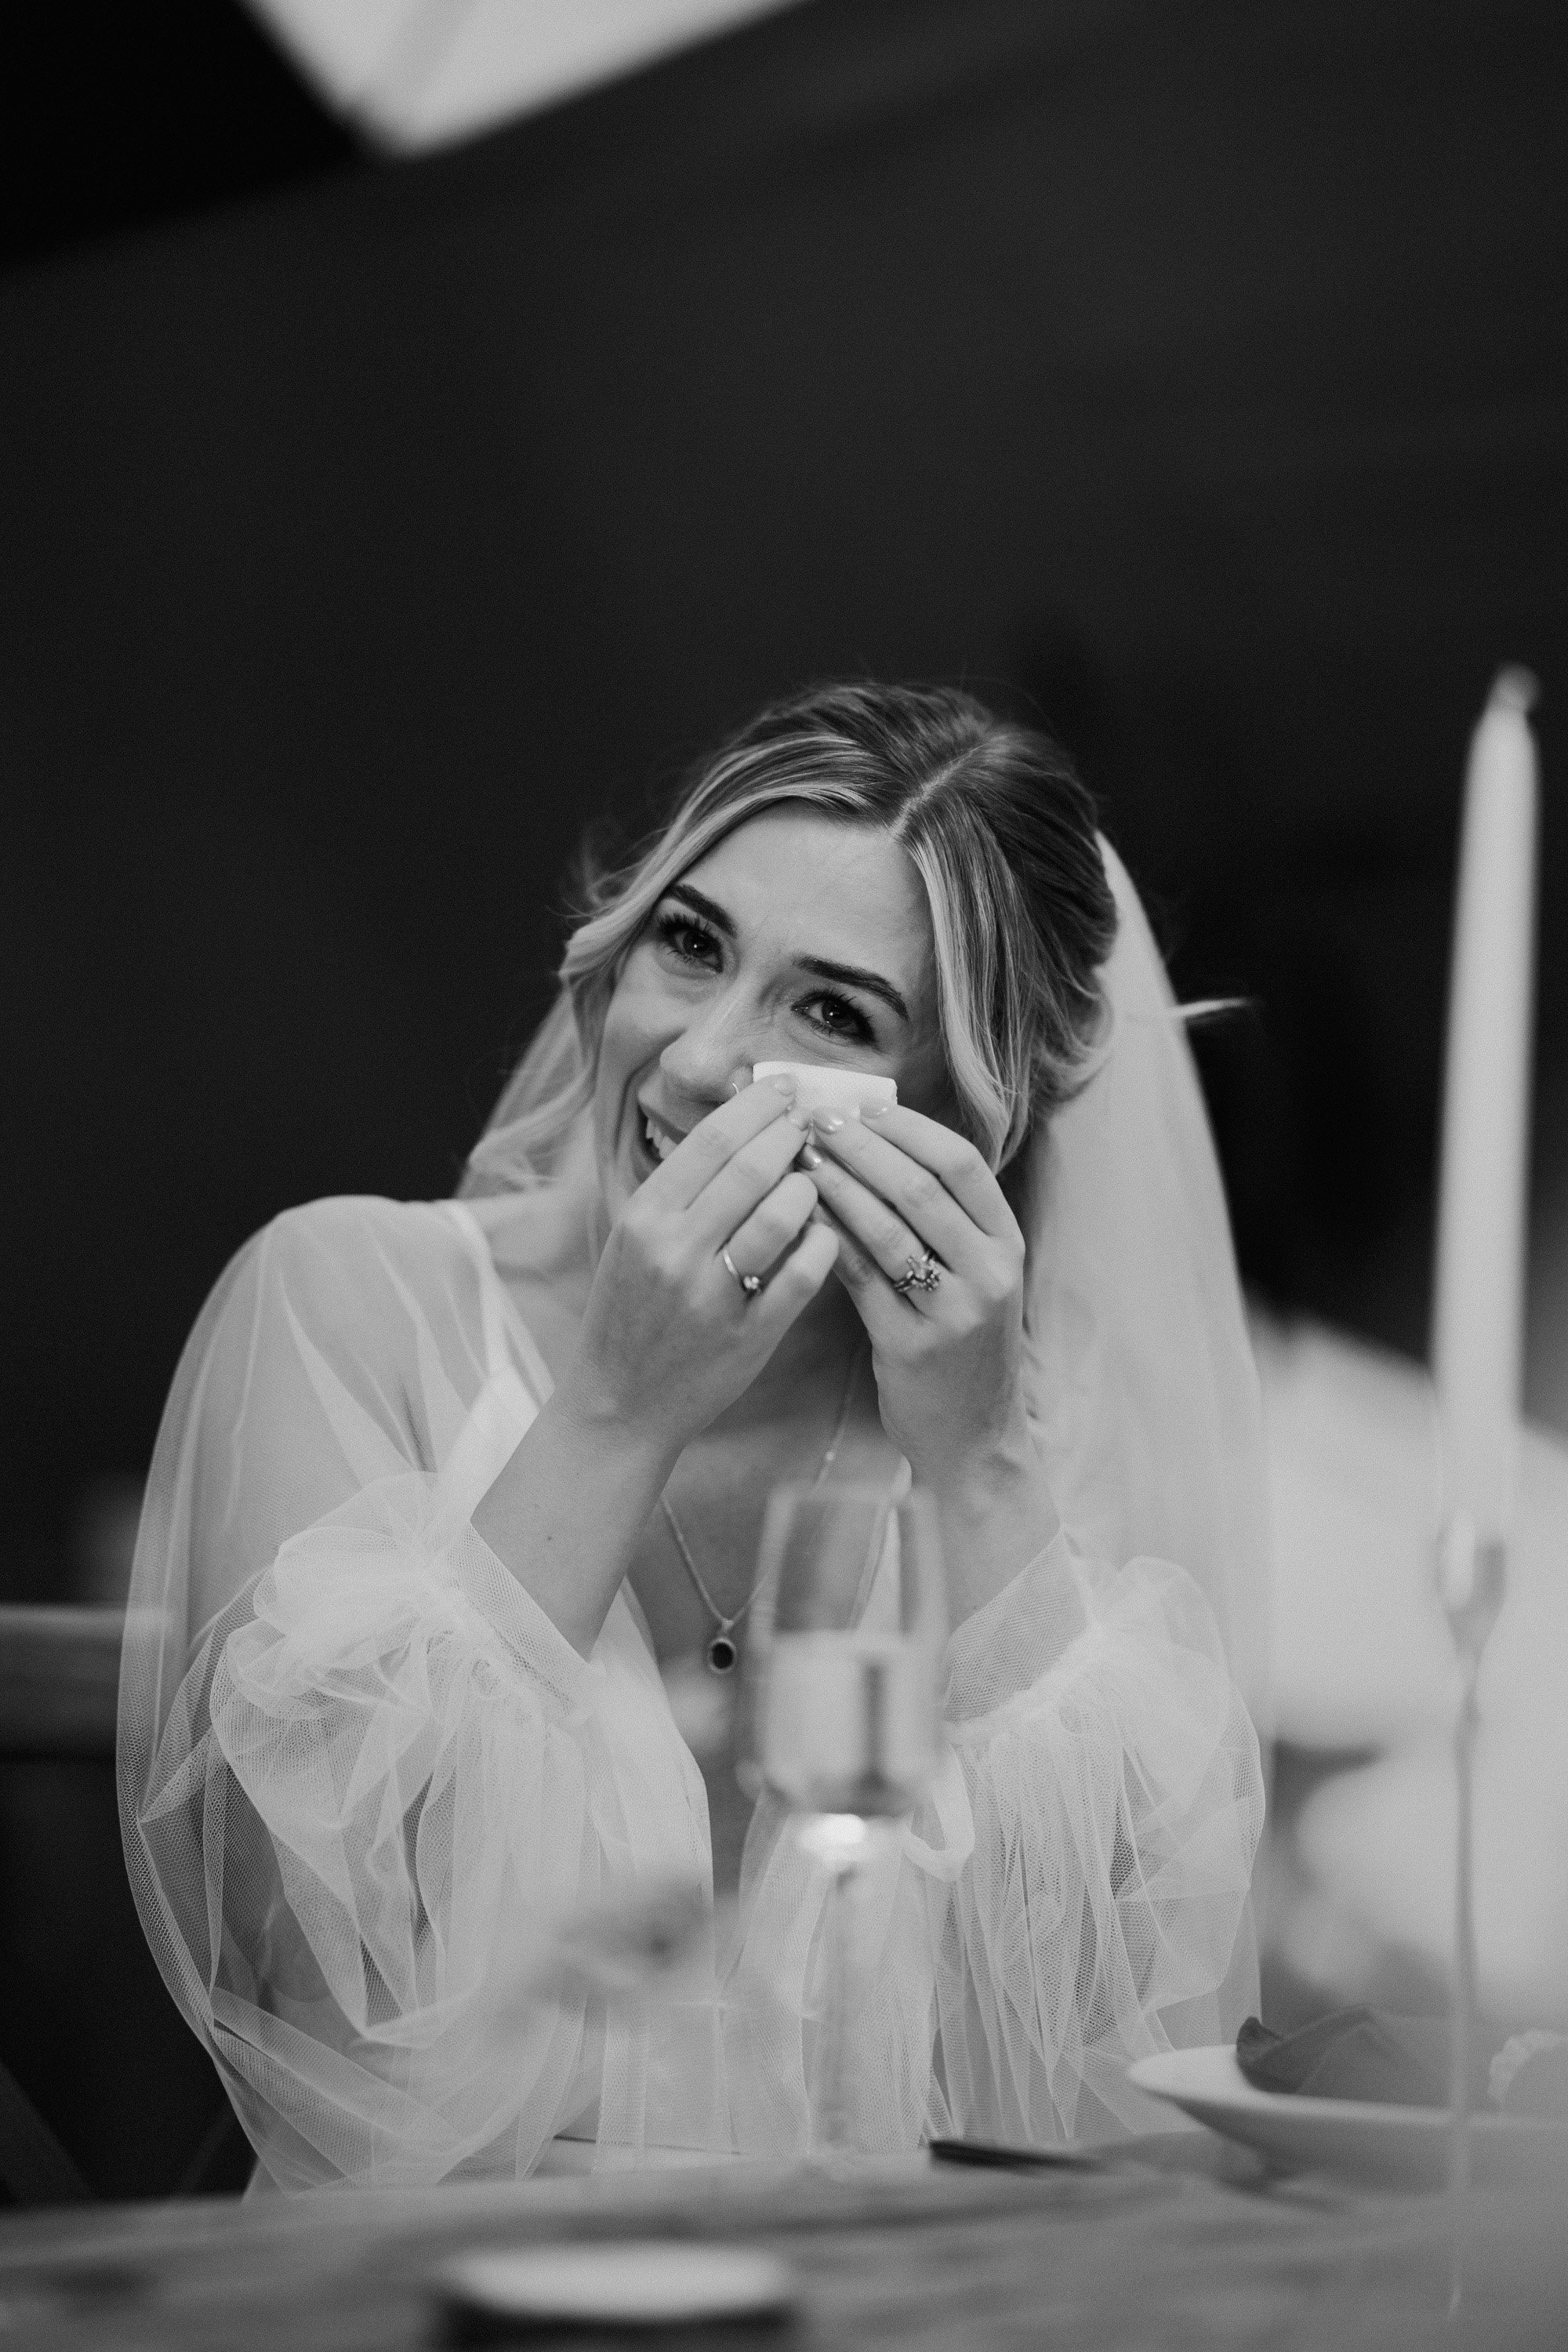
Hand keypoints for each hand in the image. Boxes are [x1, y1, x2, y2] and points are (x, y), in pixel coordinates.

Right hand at [564, 1077, 839, 1454]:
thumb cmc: (631, 1312)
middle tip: (814, 1124)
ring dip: (810, 1190)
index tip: (786, 1090)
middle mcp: (674, 1250)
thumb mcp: (634, 1239)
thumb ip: (680, 1187)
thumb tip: (739, 1125)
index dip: (758, 1106)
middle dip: (792, 1136)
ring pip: (782, 1215)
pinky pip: (803, 1275)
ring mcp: (712, 1296)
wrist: (618, 1405)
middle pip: (752, 1167)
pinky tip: (823, 1237)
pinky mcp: (748, 1337)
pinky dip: (822, 1246)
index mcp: (644, 1216)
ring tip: (814, 1184)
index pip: (712, 1139)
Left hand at [803, 1106, 1032, 1491]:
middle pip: (920, 1189)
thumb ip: (940, 1219)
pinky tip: (797, 1216)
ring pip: (887, 1230)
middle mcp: (989, 1273)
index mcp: (1006, 1244)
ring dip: (837, 1186)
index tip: (861, 1105)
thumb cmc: (959, 1343)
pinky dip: (826, 1240)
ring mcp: (955, 1312)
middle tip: (815, 1120)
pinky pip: (859, 1278)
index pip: (961, 1163)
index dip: (908, 1128)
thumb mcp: (972, 1276)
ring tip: (799, 1158)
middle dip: (862, 1147)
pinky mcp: (912, 1346)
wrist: (972, 1436)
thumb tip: (875, 1139)